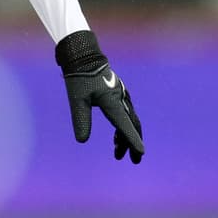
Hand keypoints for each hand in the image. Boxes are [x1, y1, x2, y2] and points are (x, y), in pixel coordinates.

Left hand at [55, 30, 143, 163]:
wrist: (83, 56)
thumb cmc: (79, 77)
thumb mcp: (77, 99)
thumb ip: (81, 119)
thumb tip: (82, 141)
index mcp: (113, 100)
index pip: (125, 124)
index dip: (132, 139)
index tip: (140, 152)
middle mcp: (121, 98)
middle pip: (132, 124)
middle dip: (133, 143)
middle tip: (134, 160)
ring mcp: (122, 96)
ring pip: (130, 120)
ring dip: (126, 136)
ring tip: (117, 153)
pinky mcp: (118, 94)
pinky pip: (125, 114)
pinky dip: (123, 127)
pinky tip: (116, 137)